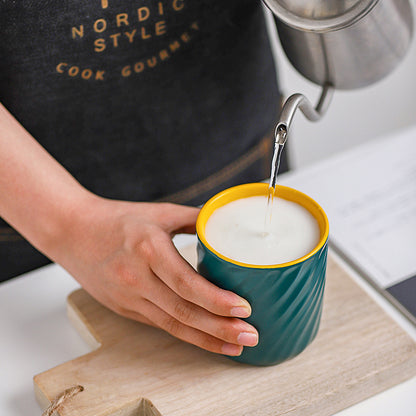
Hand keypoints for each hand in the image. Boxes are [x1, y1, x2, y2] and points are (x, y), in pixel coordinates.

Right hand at [53, 197, 258, 355]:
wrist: (72, 231)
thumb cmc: (116, 219)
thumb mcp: (159, 213)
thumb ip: (194, 217)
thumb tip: (225, 220)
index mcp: (148, 250)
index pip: (186, 284)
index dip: (216, 301)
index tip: (244, 309)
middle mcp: (137, 278)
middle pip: (183, 312)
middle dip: (220, 329)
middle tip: (251, 336)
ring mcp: (128, 298)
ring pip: (172, 326)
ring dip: (206, 340)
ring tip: (236, 347)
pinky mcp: (124, 309)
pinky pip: (160, 325)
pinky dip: (186, 335)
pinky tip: (206, 339)